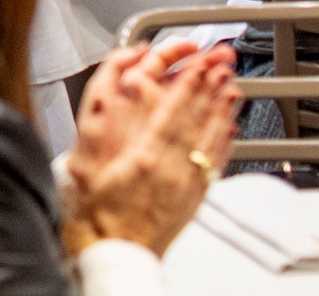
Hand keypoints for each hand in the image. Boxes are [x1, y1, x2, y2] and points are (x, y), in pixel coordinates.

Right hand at [65, 42, 238, 256]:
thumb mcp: (85, 163)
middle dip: (210, 89)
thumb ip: (98, 125)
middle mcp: (170, 169)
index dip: (188, 85)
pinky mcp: (195, 198)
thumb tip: (110, 94)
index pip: (172, 111)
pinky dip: (225, 143)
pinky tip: (231, 129)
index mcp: (143, 157)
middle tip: (222, 64)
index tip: (199, 64)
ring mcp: (186, 183)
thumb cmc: (96, 213)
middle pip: (196, 120)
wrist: (115, 254)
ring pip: (210, 139)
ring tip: (232, 87)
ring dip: (223, 111)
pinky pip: (214, 164)